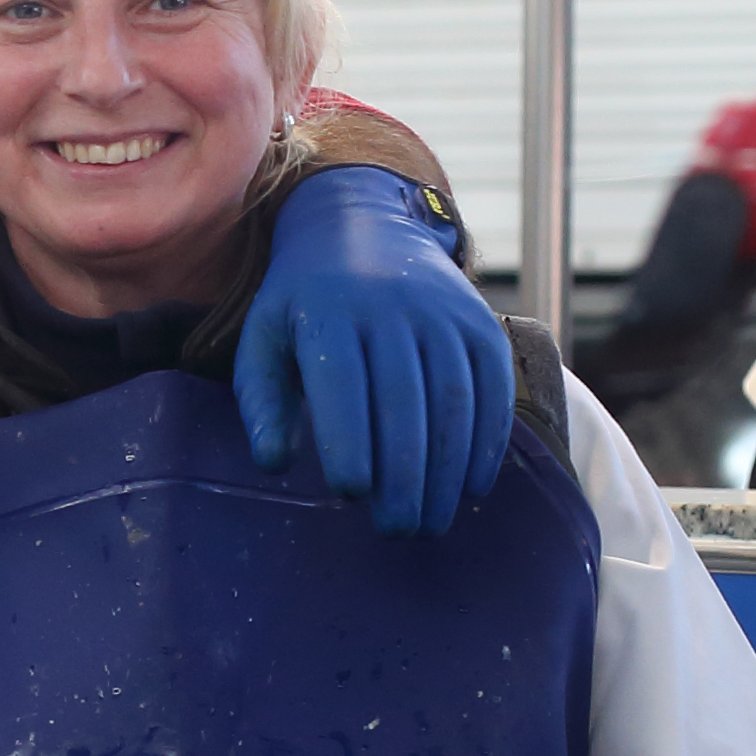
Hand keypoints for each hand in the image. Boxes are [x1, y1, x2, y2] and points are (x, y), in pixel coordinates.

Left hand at [231, 167, 516, 535]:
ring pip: (454, 399)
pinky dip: (488, 441)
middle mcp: (392, 306)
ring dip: (448, 469)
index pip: (344, 382)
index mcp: (329, 310)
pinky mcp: (481, 323)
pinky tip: (472, 486)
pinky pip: (493, 387)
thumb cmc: (304, 304)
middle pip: (405, 400)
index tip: (351, 494)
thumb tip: (273, 463)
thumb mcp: (266, 338)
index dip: (351, 439)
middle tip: (396, 529)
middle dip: (404, 473)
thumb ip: (262, 401)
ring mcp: (444, 313)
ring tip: (431, 522)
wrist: (365, 226)